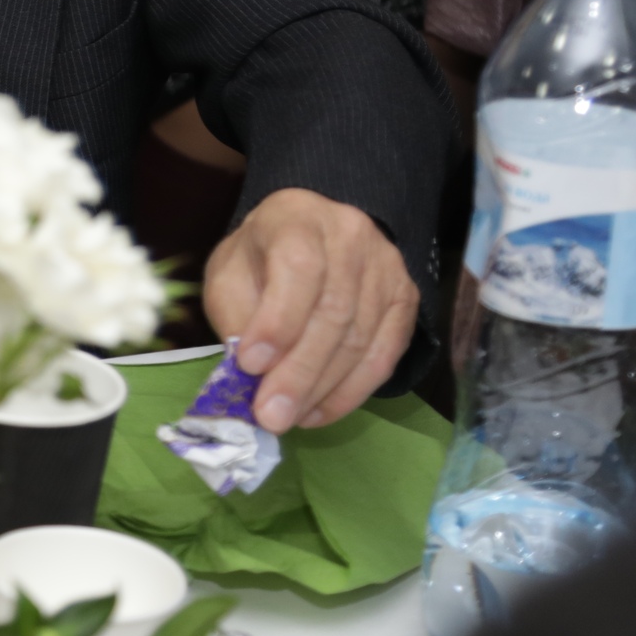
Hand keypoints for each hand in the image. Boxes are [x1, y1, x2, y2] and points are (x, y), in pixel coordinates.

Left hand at [204, 188, 418, 431]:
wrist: (308, 239)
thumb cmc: (260, 261)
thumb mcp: (230, 276)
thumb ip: (236, 317)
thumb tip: (250, 377)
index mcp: (297, 217)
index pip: (298, 267)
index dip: (277, 321)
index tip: (249, 365)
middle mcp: (350, 234)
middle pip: (333, 312)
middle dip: (298, 372)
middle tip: (271, 415)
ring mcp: (387, 266)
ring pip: (360, 340)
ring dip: (322, 389)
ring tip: (289, 418)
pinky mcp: (406, 299)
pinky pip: (384, 356)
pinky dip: (350, 392)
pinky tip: (319, 411)